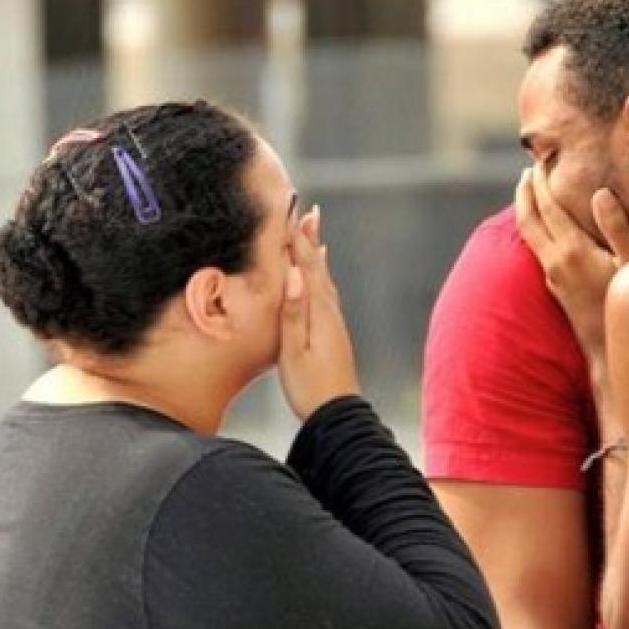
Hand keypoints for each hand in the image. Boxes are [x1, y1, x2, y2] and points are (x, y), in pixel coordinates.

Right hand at [278, 206, 360, 420]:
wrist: (339, 416)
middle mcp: (330, 313)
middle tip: (306, 211)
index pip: (305, 267)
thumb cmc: (311, 389)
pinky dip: (322, 277)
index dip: (297, 240)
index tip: (290, 213)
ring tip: (314, 232)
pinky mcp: (334, 334)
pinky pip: (326, 294)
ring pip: (324, 279)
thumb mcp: (293, 352)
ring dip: (316, 254)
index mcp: (319, 314)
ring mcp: (334, 323)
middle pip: (318, 268)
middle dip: (310, 239)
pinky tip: (321, 277)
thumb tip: (294, 275)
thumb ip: (293, 313)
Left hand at [514, 165, 628, 361]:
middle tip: (529, 169)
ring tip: (532, 192)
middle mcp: (556, 264)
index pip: (549, 207)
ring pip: (529, 236)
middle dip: (526, 192)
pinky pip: (538, 249)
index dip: (543, 181)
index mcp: (573, 252)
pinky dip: (536, 229)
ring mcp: (553, 278)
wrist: (610, 355)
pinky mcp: (556, 289)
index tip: (542, 159)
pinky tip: (547, 228)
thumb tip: (600, 193)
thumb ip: (617, 228)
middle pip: (528, 220)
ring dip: (527, 210)